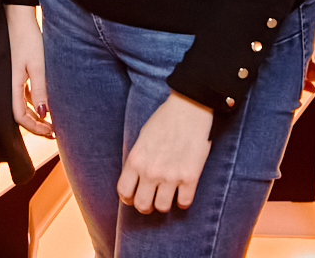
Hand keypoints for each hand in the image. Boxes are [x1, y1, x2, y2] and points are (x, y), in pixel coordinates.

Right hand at [5, 5, 51, 137]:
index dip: (34, 127)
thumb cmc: (28, 39)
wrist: (19, 17)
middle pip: (21, 113)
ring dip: (36, 114)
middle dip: (36, 125)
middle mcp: (11, 84)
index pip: (20, 116)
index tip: (50, 131)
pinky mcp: (18, 71)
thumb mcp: (37, 65)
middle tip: (53, 132)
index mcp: (13, 85)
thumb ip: (40, 89)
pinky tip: (45, 101)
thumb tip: (43, 114)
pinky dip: (34, 101)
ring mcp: (14, 78)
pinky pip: (24, 93)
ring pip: (23, 104)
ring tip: (52, 120)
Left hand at [117, 91, 211, 213]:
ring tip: (168, 195)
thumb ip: (138, 160)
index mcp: (136, 160)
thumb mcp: (142, 138)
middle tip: (151, 200)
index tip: (134, 197)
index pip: (124, 192)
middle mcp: (151, 171)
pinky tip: (183, 192)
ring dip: (164, 203)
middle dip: (145, 205)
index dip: (128, 198)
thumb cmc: (164, 119)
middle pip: (142, 205)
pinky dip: (183, 201)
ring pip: (162, 207)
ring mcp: (171, 176)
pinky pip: (184, 203)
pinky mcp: (190, 177)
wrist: (189, 108)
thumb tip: (137, 180)